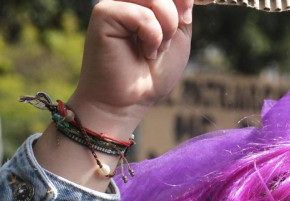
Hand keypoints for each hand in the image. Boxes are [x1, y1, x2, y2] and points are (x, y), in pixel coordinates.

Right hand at [67, 0, 194, 136]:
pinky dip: (152, 36)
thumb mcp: (178, 35)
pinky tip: (143, 52)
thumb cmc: (152, 72)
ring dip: (166, 27)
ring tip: (154, 49)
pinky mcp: (104, 13)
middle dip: (175, 17)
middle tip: (167, 42)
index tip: (185, 20)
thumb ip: (181, 8)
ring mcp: (114, 2)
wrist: (130, 101)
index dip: (184, 0)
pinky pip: (142, 14)